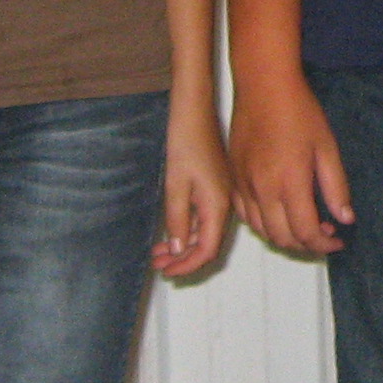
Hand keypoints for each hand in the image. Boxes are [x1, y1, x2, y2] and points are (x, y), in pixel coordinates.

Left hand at [150, 89, 233, 277]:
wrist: (195, 109)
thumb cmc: (185, 141)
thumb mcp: (176, 185)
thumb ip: (177, 220)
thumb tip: (179, 249)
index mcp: (218, 205)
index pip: (206, 250)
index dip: (187, 265)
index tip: (166, 272)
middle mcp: (225, 203)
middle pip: (207, 243)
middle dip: (182, 258)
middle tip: (157, 264)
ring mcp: (221, 195)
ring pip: (204, 231)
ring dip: (182, 244)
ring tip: (158, 251)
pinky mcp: (216, 186)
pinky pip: (204, 217)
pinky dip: (187, 228)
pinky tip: (171, 230)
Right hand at [228, 75, 352, 255]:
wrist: (263, 86)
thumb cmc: (299, 112)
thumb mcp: (327, 147)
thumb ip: (336, 187)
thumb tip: (345, 218)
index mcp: (290, 181)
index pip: (306, 232)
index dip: (324, 244)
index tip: (338, 239)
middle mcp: (262, 189)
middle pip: (283, 238)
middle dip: (306, 245)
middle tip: (325, 234)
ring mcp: (243, 185)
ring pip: (262, 230)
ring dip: (285, 238)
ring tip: (305, 226)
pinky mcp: (232, 178)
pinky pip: (245, 215)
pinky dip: (263, 224)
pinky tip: (280, 214)